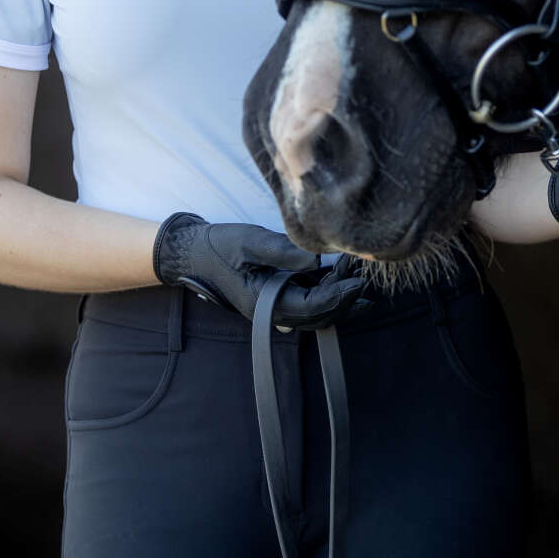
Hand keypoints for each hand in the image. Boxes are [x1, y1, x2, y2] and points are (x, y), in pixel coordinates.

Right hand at [152, 213, 366, 325]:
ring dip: (339, 299)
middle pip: (319, 315)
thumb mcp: (250, 242)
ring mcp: (275, 306)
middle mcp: (272, 312)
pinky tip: (345, 283)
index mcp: (265, 303)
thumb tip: (317, 258)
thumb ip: (282, 251)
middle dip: (344, 298)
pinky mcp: (277, 296)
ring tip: (360, 278)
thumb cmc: (220, 246)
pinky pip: (308, 303)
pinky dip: (328, 295)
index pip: (312, 307)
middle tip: (364, 275)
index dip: (338, 296)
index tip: (359, 280)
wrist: (195, 253)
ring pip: (316, 313)